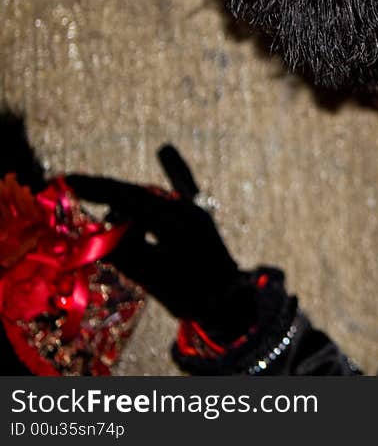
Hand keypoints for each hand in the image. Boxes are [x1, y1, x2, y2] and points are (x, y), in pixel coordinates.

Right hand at [65, 146, 255, 339]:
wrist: (231, 303)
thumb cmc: (189, 295)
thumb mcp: (150, 276)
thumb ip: (121, 251)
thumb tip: (93, 232)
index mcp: (175, 222)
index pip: (128, 197)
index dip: (97, 188)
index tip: (69, 180)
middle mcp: (186, 209)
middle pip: (138, 192)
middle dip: (107, 190)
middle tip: (75, 184)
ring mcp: (195, 211)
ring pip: (153, 195)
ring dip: (127, 198)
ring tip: (105, 208)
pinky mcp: (198, 216)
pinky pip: (179, 191)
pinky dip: (166, 178)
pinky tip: (165, 152)